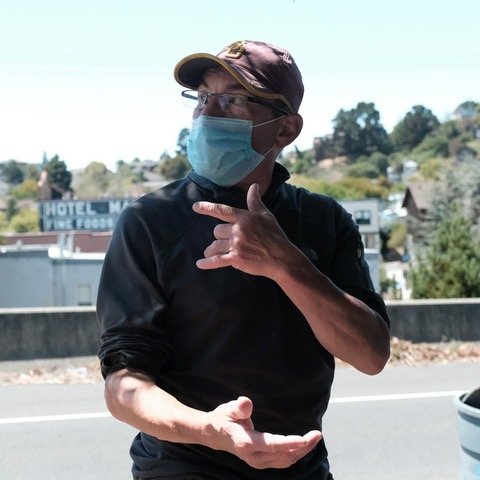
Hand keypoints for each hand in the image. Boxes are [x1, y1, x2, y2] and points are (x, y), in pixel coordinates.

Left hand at [192, 183, 297, 278]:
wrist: (281, 257)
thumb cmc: (275, 235)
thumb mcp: (266, 215)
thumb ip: (255, 201)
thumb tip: (254, 186)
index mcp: (244, 218)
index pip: (222, 211)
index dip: (207, 208)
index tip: (195, 207)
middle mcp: (238, 230)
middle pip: (217, 231)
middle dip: (220, 236)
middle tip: (227, 240)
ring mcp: (236, 245)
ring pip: (215, 245)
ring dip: (212, 249)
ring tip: (212, 252)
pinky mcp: (236, 259)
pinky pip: (216, 260)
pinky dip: (207, 263)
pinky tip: (199, 264)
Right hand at [206, 396, 321, 469]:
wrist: (214, 435)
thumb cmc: (223, 419)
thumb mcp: (228, 409)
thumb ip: (239, 407)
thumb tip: (247, 402)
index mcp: (246, 443)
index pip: (271, 444)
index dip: (289, 442)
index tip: (305, 438)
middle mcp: (254, 457)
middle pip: (283, 455)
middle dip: (303, 446)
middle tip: (317, 434)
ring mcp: (259, 462)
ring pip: (285, 460)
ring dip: (302, 452)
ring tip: (315, 439)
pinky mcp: (262, 462)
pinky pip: (283, 462)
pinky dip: (295, 454)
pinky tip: (304, 446)